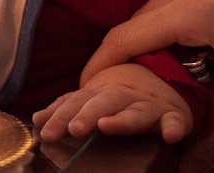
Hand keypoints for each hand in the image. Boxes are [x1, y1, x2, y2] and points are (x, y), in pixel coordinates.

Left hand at [34, 63, 192, 143]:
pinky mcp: (174, 114)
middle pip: (104, 102)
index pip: (78, 101)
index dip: (60, 114)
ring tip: (106, 126)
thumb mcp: (94, 100)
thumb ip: (68, 108)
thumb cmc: (122, 96)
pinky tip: (171, 136)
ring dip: (122, 121)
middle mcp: (125, 95)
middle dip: (86, 115)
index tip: (43, 127)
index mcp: (103, 92)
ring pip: (136, 112)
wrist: (167, 77)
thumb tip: (37, 119)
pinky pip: (176, 121)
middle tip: (72, 129)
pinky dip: (174, 127)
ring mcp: (150, 105)